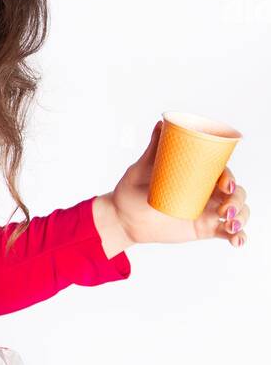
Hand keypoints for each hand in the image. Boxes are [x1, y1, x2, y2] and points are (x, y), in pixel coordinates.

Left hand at [106, 119, 248, 247]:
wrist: (123, 218)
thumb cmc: (131, 190)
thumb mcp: (142, 169)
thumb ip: (153, 149)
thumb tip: (161, 124)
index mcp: (197, 174)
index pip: (222, 172)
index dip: (230, 178)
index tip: (226, 185)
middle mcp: (207, 191)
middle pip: (236, 192)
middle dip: (238, 199)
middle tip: (225, 209)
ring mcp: (208, 210)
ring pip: (237, 211)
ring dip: (241, 217)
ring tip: (230, 225)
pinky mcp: (205, 229)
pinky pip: (228, 233)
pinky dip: (238, 236)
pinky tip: (236, 240)